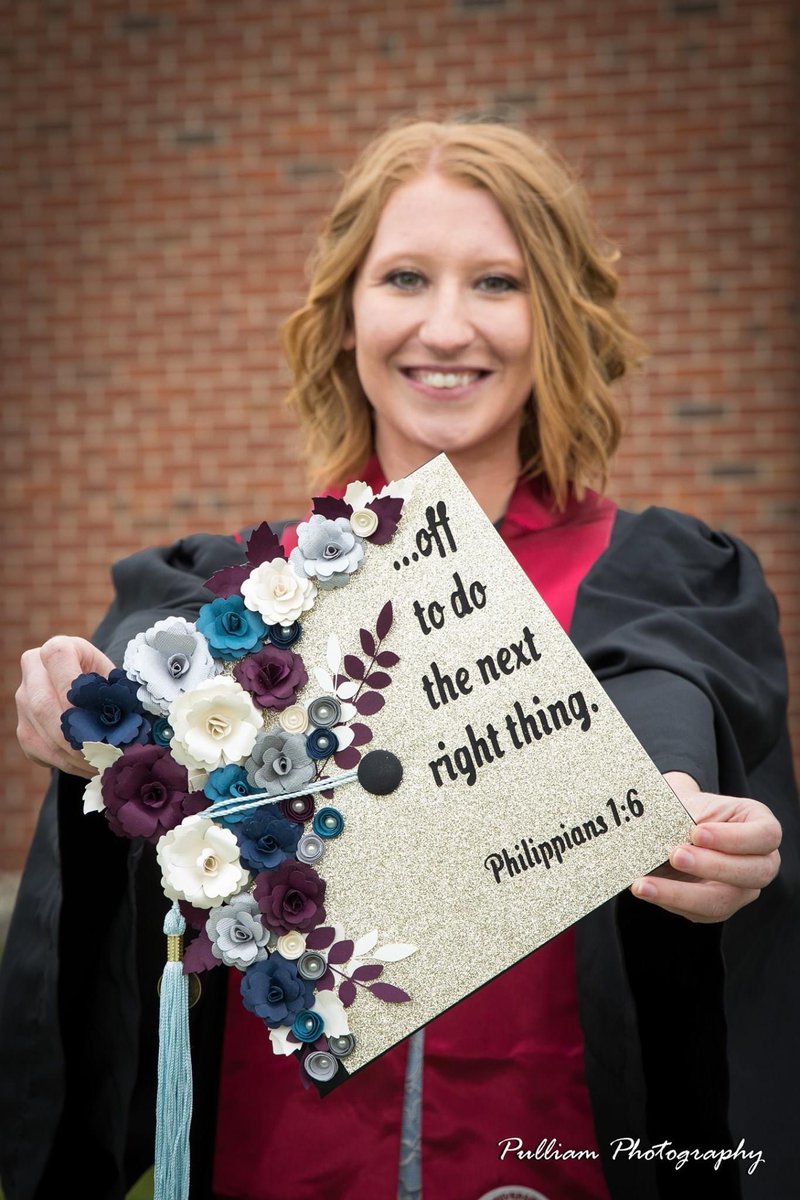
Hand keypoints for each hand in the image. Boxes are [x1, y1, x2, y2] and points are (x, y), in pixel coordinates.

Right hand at [16, 636, 115, 777]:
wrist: (86, 687)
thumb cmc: (105, 681)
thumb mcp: (112, 677)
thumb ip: (116, 693)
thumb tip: (128, 723)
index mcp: (56, 649)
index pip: (58, 662)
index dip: (76, 691)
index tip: (98, 716)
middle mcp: (32, 672)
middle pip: (44, 706)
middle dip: (77, 735)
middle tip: (106, 753)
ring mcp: (24, 702)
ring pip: (43, 734)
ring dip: (77, 755)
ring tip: (107, 764)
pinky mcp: (24, 729)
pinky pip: (43, 752)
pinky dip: (70, 764)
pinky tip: (93, 766)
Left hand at [630, 772, 781, 922]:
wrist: (672, 824)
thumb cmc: (687, 810)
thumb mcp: (691, 805)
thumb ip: (687, 821)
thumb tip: (664, 838)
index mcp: (760, 826)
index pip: (766, 836)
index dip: (734, 838)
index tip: (698, 833)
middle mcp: (760, 862)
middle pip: (753, 873)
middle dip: (711, 867)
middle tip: (675, 855)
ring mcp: (741, 889)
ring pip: (722, 901)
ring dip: (680, 893)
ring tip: (645, 885)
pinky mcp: (718, 907)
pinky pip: (698, 912)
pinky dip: (669, 901)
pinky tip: (646, 890)